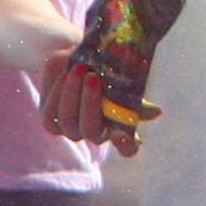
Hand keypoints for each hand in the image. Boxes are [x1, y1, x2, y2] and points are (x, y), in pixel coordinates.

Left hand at [40, 47, 154, 153]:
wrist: (78, 58)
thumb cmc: (106, 68)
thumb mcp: (121, 75)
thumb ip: (133, 95)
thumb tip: (155, 113)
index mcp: (118, 129)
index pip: (128, 147)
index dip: (127, 144)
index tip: (125, 133)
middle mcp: (94, 134)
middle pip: (91, 131)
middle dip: (90, 104)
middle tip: (93, 78)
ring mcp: (70, 129)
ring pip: (67, 121)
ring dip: (72, 94)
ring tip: (79, 69)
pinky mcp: (50, 120)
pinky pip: (50, 113)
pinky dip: (57, 92)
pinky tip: (66, 75)